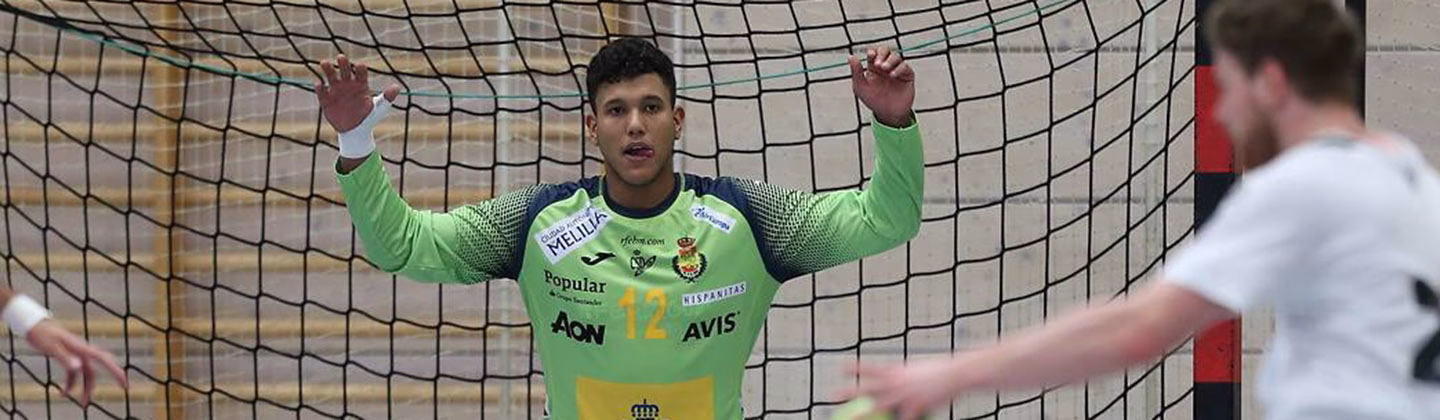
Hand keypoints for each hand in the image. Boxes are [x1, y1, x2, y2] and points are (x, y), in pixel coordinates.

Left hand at [25, 320, 127, 406]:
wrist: (35, 325)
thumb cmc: (44, 335)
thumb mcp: (53, 347)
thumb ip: (66, 358)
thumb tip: (78, 367)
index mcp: (83, 349)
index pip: (104, 361)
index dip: (116, 372)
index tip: (125, 384)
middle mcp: (83, 352)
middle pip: (95, 372)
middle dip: (99, 385)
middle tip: (110, 395)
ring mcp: (76, 356)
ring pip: (86, 376)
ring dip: (84, 389)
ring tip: (83, 405)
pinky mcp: (68, 358)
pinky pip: (74, 374)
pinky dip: (70, 384)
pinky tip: (62, 394)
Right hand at [316, 54, 399, 133]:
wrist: (355, 131)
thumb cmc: (369, 117)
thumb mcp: (380, 108)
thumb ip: (387, 97)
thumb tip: (396, 87)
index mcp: (361, 84)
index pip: (361, 72)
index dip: (360, 68)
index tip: (360, 66)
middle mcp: (348, 84)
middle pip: (345, 70)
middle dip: (343, 64)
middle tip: (341, 57)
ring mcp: (336, 91)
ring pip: (331, 76)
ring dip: (327, 69)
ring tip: (324, 62)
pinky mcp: (326, 100)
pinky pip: (322, 91)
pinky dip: (320, 88)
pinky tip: (320, 85)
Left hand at [838, 357, 966, 419]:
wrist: (957, 373)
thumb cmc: (941, 371)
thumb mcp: (920, 370)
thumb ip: (906, 378)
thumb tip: (899, 382)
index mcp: (896, 370)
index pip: (871, 368)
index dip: (855, 368)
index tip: (841, 368)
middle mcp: (896, 382)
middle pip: (866, 388)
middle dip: (847, 391)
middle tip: (830, 394)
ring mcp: (904, 395)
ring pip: (878, 406)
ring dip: (862, 414)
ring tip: (848, 418)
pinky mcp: (916, 407)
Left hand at [849, 45, 915, 126]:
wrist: (887, 113)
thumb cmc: (873, 100)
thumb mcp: (860, 87)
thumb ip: (856, 71)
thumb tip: (851, 57)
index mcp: (873, 66)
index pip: (874, 52)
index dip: (872, 51)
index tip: (870, 55)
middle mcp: (885, 66)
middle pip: (885, 50)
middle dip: (882, 53)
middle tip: (878, 63)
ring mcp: (897, 69)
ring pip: (896, 56)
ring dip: (890, 60)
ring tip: (885, 68)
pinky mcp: (907, 75)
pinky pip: (905, 66)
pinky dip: (899, 68)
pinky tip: (893, 75)